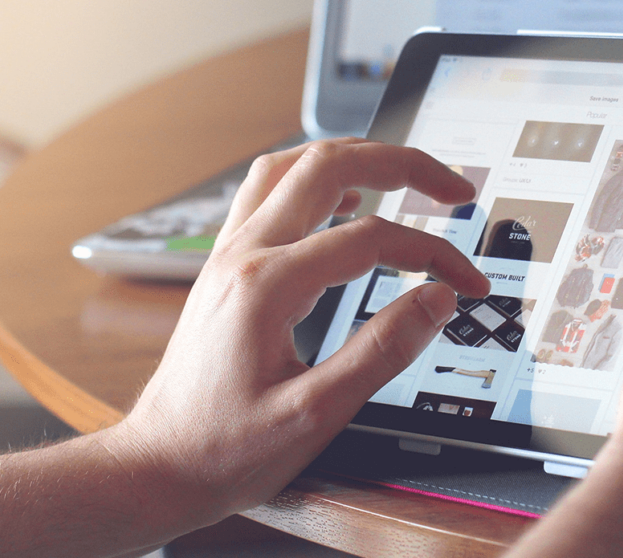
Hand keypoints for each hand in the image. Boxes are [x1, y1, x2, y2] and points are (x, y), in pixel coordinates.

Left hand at [99, 139, 489, 537]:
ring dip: (354, 158)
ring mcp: (229, 253)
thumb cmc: (224, 448)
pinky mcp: (226, 265)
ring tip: (402, 172)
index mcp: (266, 286)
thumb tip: (435, 301)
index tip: (465, 280)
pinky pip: (269, 191)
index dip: (431, 253)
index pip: (369, 239)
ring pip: (292, 165)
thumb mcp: (314, 415)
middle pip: (326, 165)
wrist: (157, 464)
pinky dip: (315, 179)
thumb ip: (381, 352)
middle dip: (399, 163)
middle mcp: (243, 253)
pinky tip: (343, 200)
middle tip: (451, 186)